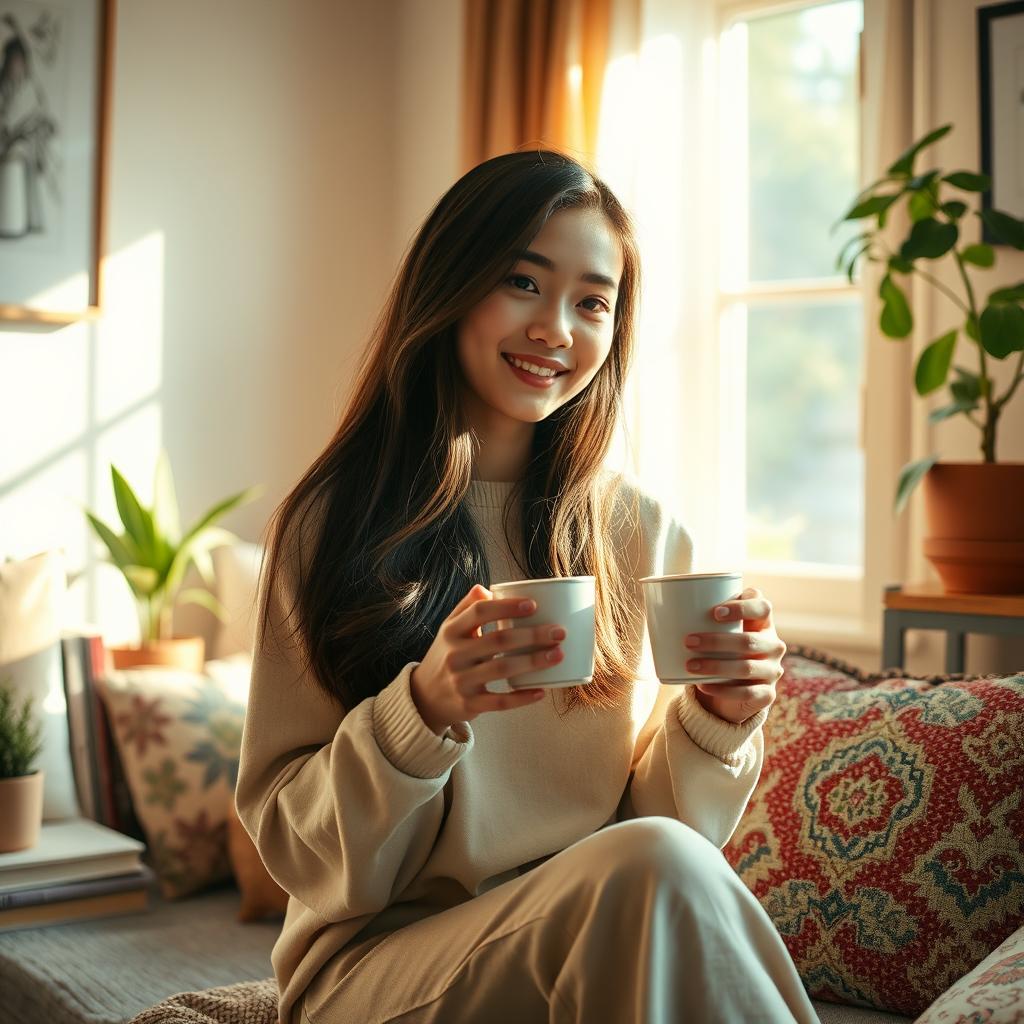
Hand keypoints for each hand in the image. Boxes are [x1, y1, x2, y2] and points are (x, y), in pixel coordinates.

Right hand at [410, 584, 564, 734]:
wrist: (423, 697)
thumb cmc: (446, 656)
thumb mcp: (449, 630)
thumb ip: (466, 608)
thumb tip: (487, 588)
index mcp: (451, 631)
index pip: (479, 612)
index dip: (506, 606)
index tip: (533, 605)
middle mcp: (454, 655)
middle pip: (498, 640)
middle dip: (532, 635)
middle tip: (559, 632)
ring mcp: (461, 681)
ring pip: (502, 669)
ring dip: (534, 662)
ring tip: (558, 655)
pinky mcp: (469, 704)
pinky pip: (499, 701)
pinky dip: (522, 697)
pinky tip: (541, 691)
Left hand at [685, 587, 784, 724]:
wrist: (733, 689)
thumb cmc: (721, 649)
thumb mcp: (718, 631)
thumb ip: (703, 616)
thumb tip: (660, 603)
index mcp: (763, 623)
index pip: (763, 607)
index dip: (742, 607)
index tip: (714, 612)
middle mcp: (773, 645)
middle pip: (750, 640)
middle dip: (716, 641)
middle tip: (688, 641)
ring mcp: (772, 670)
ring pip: (746, 667)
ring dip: (715, 666)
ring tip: (689, 665)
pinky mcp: (767, 694)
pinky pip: (746, 692)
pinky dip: (723, 690)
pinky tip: (703, 686)